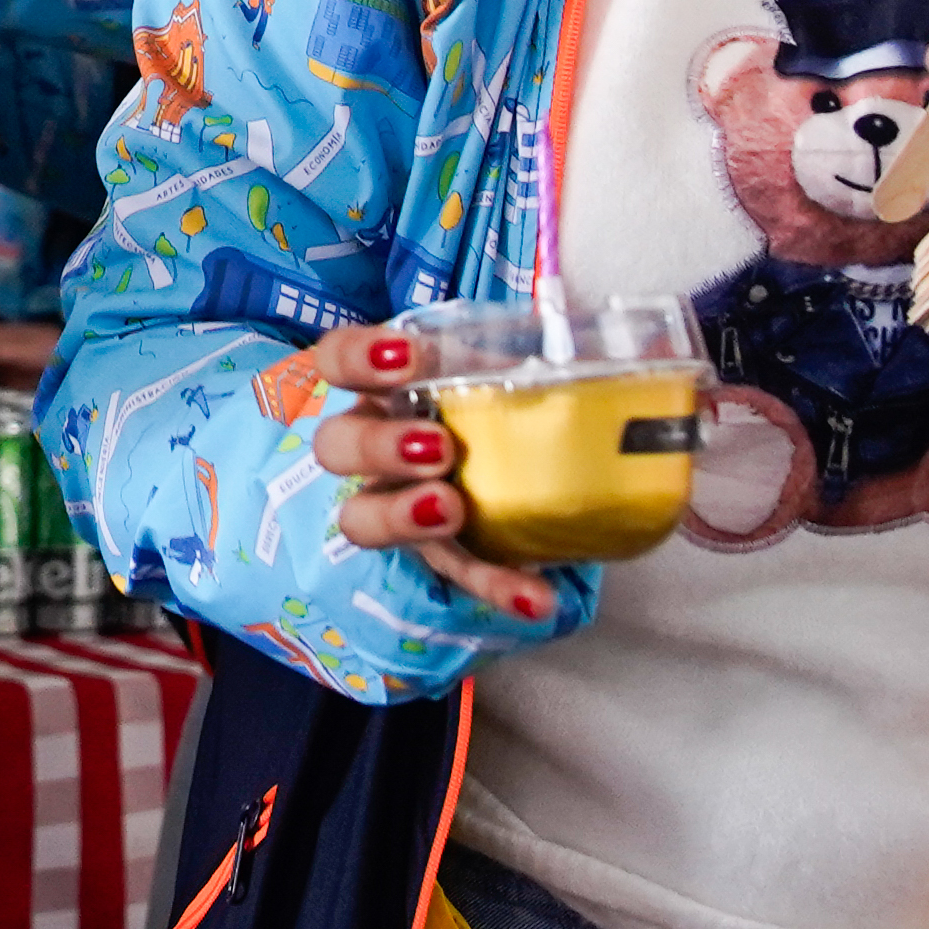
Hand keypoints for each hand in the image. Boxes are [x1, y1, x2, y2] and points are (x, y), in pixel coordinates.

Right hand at [307, 330, 563, 626]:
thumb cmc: (497, 401)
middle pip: (336, 445)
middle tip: (437, 449)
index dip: (358, 358)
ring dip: (401, 517)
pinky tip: (536, 596)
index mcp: (383, 388)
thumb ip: (523, 354)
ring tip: (451, 510)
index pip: (336, 360)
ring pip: (362, 518)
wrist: (533, 466)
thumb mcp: (505, 370)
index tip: (408, 359)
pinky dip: (494, 585)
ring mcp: (396, 506)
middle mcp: (373, 446)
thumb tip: (592, 332)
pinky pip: (455, 575)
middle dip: (380, 446)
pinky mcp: (438, 556)